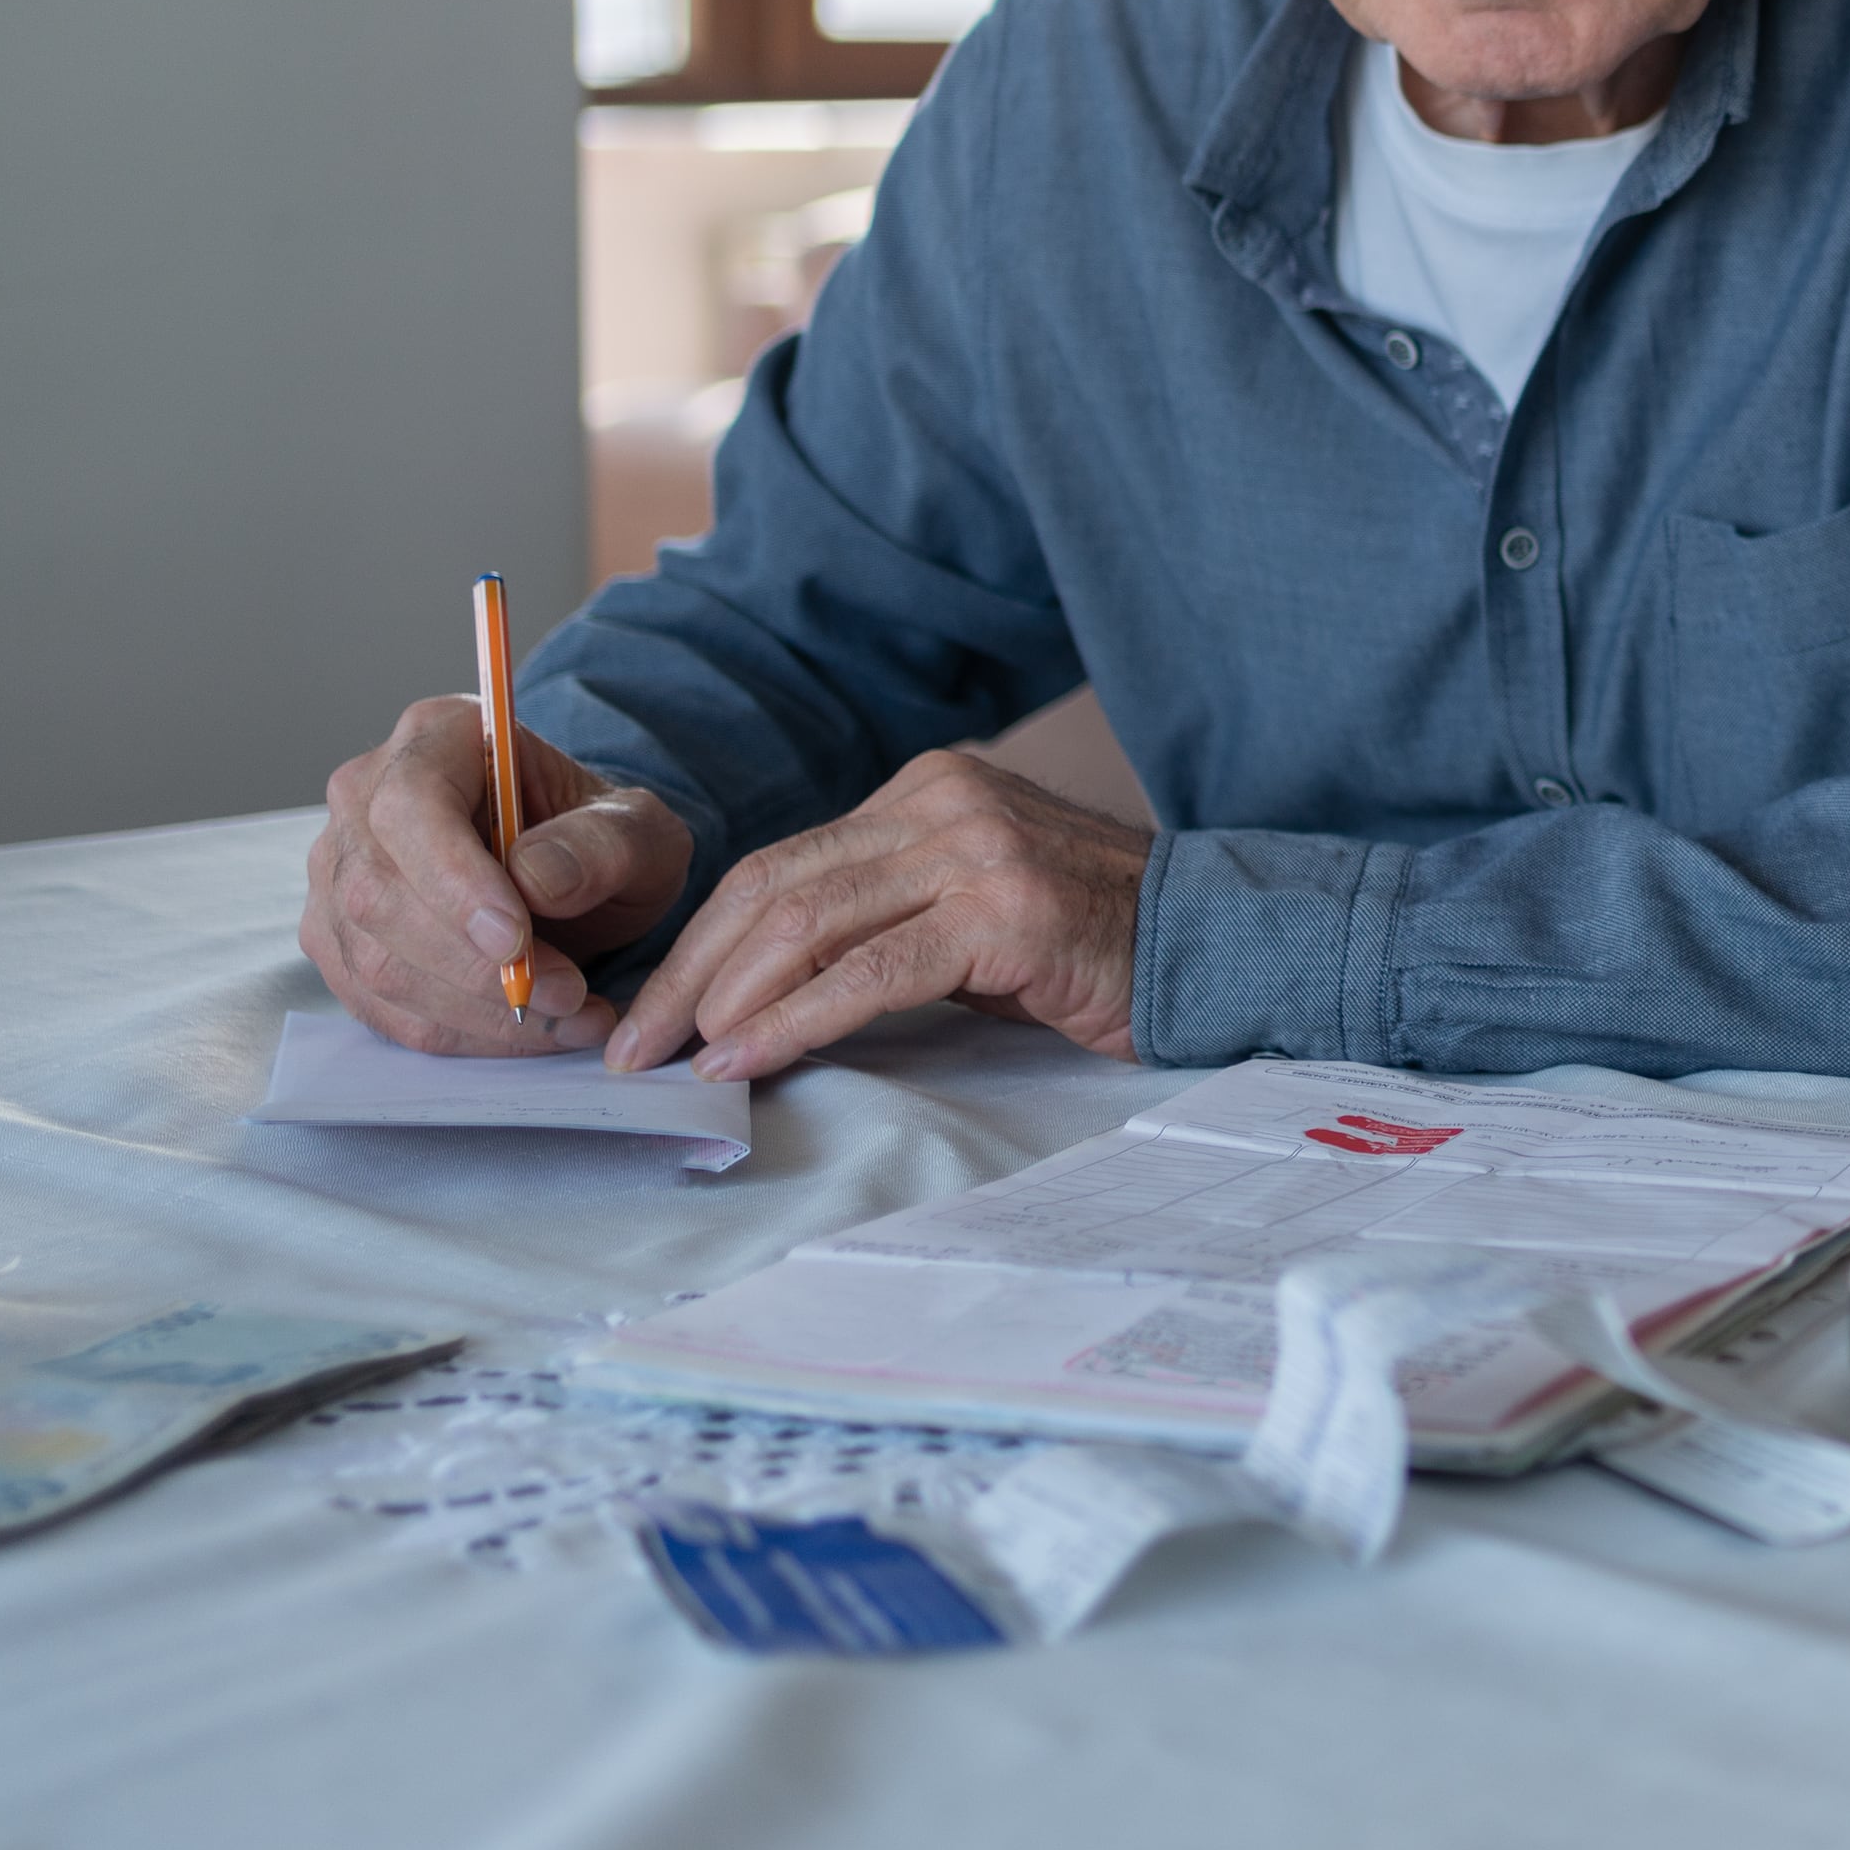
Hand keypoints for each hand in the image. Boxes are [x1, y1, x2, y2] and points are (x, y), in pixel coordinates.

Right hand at [304, 696, 690, 1053]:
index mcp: (435, 737)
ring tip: (571, 1016)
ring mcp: (338, 872)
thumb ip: (601, 844)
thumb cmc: (599, 838)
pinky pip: (380, 1007)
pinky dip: (460, 1033)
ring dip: (476, 1010)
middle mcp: (364, 797)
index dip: (453, 881)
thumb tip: (534, 880)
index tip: (516, 940)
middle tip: (568, 993)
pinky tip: (532, 1031)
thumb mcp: (638, 830)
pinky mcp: (340, 941)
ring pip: (375, 961)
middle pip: (378, 894)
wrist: (576, 874)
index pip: (410, 807)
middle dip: (475, 965)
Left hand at [603, 748, 1147, 1081]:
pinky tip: (751, 1058)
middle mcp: (942, 800)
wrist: (1214, 941)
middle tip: (635, 1047)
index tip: (651, 1012)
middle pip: (773, 885)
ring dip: (727, 1000)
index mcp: (926, 788)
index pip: (780, 862)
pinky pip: (868, 971)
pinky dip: (794, 1019)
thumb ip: (880, 919)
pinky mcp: (1001, 910)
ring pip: (806, 920)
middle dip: (690, 974)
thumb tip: (754, 989)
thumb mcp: (969, 907)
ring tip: (684, 1062)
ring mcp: (974, 847)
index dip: (699, 942)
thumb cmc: (1088, 943)